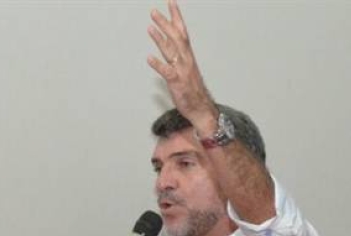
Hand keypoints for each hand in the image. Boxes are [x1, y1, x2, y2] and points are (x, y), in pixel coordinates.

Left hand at [147, 0, 215, 130]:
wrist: (201, 109)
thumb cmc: (192, 89)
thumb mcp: (185, 67)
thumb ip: (175, 53)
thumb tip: (165, 39)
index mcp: (187, 56)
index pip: (182, 31)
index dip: (176, 16)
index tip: (171, 2)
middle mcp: (185, 60)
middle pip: (176, 38)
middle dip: (165, 24)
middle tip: (154, 11)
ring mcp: (182, 71)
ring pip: (171, 52)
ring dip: (160, 39)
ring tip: (150, 28)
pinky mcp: (177, 83)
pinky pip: (167, 72)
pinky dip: (158, 65)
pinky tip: (149, 58)